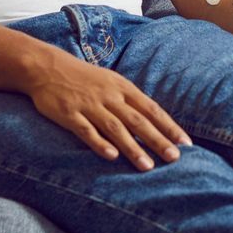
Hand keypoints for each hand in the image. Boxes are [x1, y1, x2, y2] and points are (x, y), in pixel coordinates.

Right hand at [23, 51, 191, 170]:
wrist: (47, 67)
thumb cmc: (84, 78)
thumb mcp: (111, 82)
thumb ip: (130, 101)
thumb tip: (154, 120)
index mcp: (123, 88)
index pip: (151, 109)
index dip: (169, 126)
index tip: (185, 143)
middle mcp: (109, 96)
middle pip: (138, 120)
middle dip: (158, 140)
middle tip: (175, 158)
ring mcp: (89, 105)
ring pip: (115, 128)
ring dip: (133, 148)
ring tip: (148, 166)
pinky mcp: (69, 114)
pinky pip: (86, 130)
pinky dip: (99, 143)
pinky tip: (111, 156)